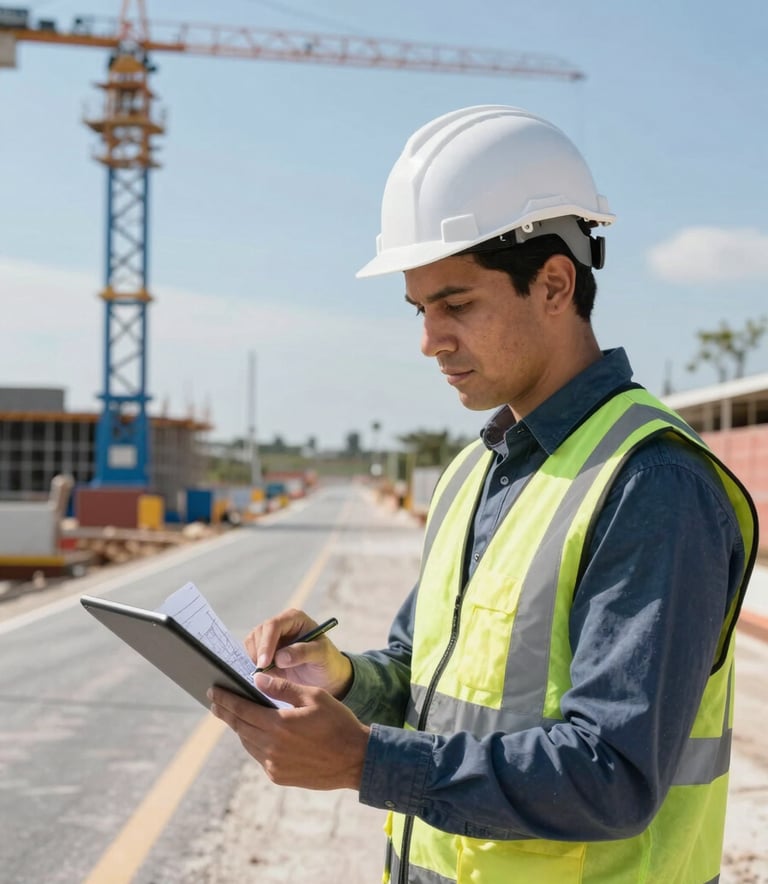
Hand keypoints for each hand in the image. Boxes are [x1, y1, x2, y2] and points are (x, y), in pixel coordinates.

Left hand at [209, 676, 369, 789]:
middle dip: (225, 712)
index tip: (212, 691)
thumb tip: (256, 679)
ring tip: (234, 715)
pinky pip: (259, 756)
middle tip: (215, 701)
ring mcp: (273, 765)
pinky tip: (256, 733)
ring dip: (239, 727)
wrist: (355, 760)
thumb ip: (283, 688)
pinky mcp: (278, 777)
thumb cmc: (338, 723)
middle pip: (239, 727)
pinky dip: (254, 742)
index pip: (242, 709)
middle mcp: (271, 748)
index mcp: (279, 724)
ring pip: (247, 742)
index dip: (225, 699)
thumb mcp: (314, 696)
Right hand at [245, 608, 352, 697]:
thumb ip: (303, 653)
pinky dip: (252, 663)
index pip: (273, 625)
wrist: (326, 675)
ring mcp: (271, 637)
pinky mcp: (265, 651)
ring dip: (254, 658)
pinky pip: (250, 654)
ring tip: (267, 674)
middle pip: (259, 633)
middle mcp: (281, 624)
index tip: (264, 664)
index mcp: (295, 618)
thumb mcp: (321, 655)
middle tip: (263, 672)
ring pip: (251, 642)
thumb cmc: (327, 661)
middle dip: (258, 653)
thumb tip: (279, 658)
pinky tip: (262, 675)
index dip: (266, 643)